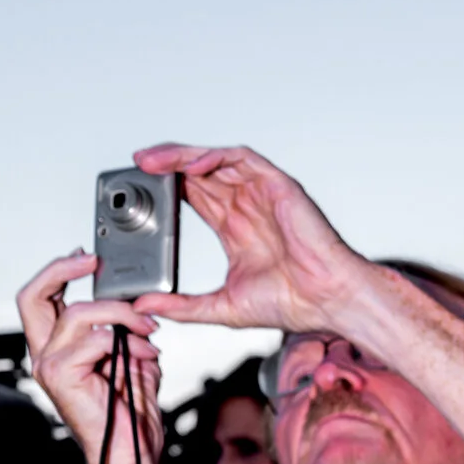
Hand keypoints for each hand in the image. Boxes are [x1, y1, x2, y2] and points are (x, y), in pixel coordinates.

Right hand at [17, 251, 164, 463]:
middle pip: (32, 296)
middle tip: (93, 262)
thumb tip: (137, 305)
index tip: (89, 258)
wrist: (128, 452)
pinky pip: (96, 339)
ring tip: (146, 330)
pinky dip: (128, 341)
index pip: (41, 298)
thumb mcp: (131, 358)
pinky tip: (145, 353)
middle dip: (63, 269)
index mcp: (56, 349)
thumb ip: (124, 331)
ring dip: (122, 315)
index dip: (60, 271)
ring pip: (80, 313)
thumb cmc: (128, 416)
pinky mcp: (60, 376)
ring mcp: (49, 366)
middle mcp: (45, 355)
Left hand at [129, 143, 366, 337]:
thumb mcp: (219, 307)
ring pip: (216, 161)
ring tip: (153, 159)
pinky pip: (242, 159)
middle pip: (200, 173)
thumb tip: (143, 305)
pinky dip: (214, 157)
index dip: (167, 188)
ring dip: (183, 156)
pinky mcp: (277, 186)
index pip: (194, 196)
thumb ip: (180, 305)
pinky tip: (191, 165)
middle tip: (137, 164)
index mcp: (235, 227)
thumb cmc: (289, 302)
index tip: (138, 189)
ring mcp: (262, 193)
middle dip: (167, 165)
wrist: (325, 301)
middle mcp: (247, 206)